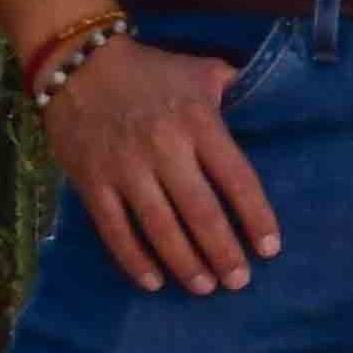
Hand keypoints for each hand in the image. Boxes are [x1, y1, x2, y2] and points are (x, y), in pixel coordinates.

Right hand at [42, 35, 283, 294]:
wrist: (78, 65)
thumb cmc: (151, 71)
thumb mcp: (202, 70)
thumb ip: (236, 88)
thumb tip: (275, 100)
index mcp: (200, 123)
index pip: (237, 178)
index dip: (256, 217)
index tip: (270, 249)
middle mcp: (165, 149)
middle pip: (201, 211)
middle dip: (224, 251)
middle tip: (240, 282)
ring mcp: (125, 168)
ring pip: (160, 226)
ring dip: (185, 262)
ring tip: (206, 287)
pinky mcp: (92, 182)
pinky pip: (114, 229)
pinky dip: (133, 259)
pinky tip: (153, 282)